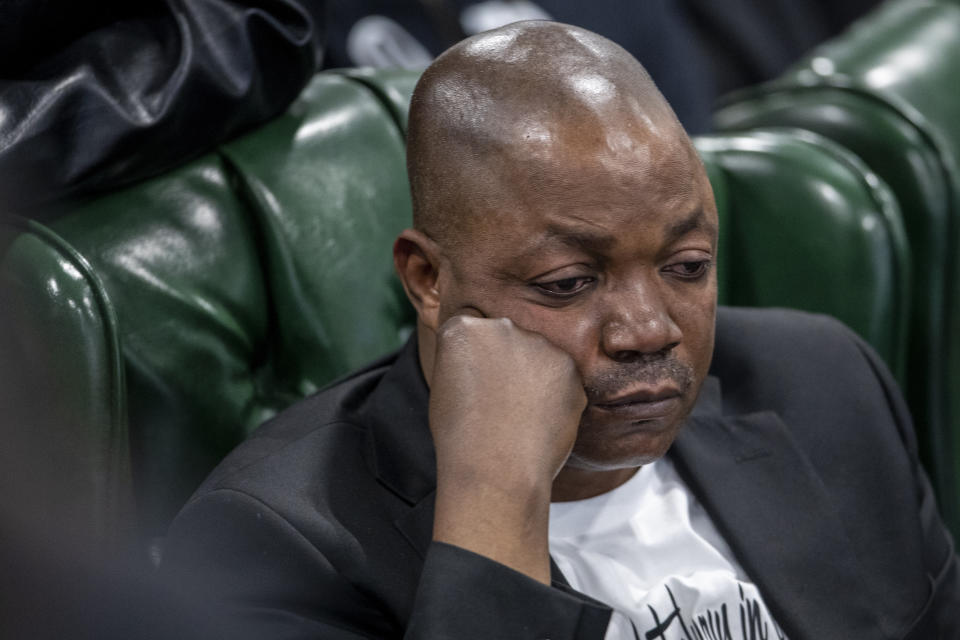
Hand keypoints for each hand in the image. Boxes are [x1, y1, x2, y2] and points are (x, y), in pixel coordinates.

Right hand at [428, 312, 585, 582]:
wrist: (497, 472)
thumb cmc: (462, 439)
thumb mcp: (445, 386)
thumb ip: (466, 357)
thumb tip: (485, 354)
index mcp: (463, 327)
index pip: (472, 321)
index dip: (475, 352)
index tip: (475, 377)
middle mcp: (501, 325)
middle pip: (506, 333)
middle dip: (505, 357)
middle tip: (498, 400)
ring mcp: (538, 343)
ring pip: (536, 352)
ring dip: (532, 373)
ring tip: (518, 415)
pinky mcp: (568, 365)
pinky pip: (560, 374)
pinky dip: (555, 392)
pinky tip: (539, 420)